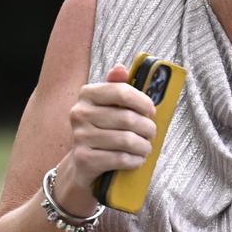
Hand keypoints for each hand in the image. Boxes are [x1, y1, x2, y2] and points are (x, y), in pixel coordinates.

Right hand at [68, 64, 156, 189]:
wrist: (82, 163)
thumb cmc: (103, 129)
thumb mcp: (108, 106)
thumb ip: (117, 86)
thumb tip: (121, 68)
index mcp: (87, 94)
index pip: (122, 91)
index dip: (143, 102)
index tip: (152, 111)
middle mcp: (80, 113)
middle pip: (127, 118)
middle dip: (147, 128)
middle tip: (151, 134)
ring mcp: (80, 136)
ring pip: (126, 140)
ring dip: (143, 146)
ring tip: (146, 148)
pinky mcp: (83, 159)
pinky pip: (120, 158)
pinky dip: (134, 160)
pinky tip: (137, 160)